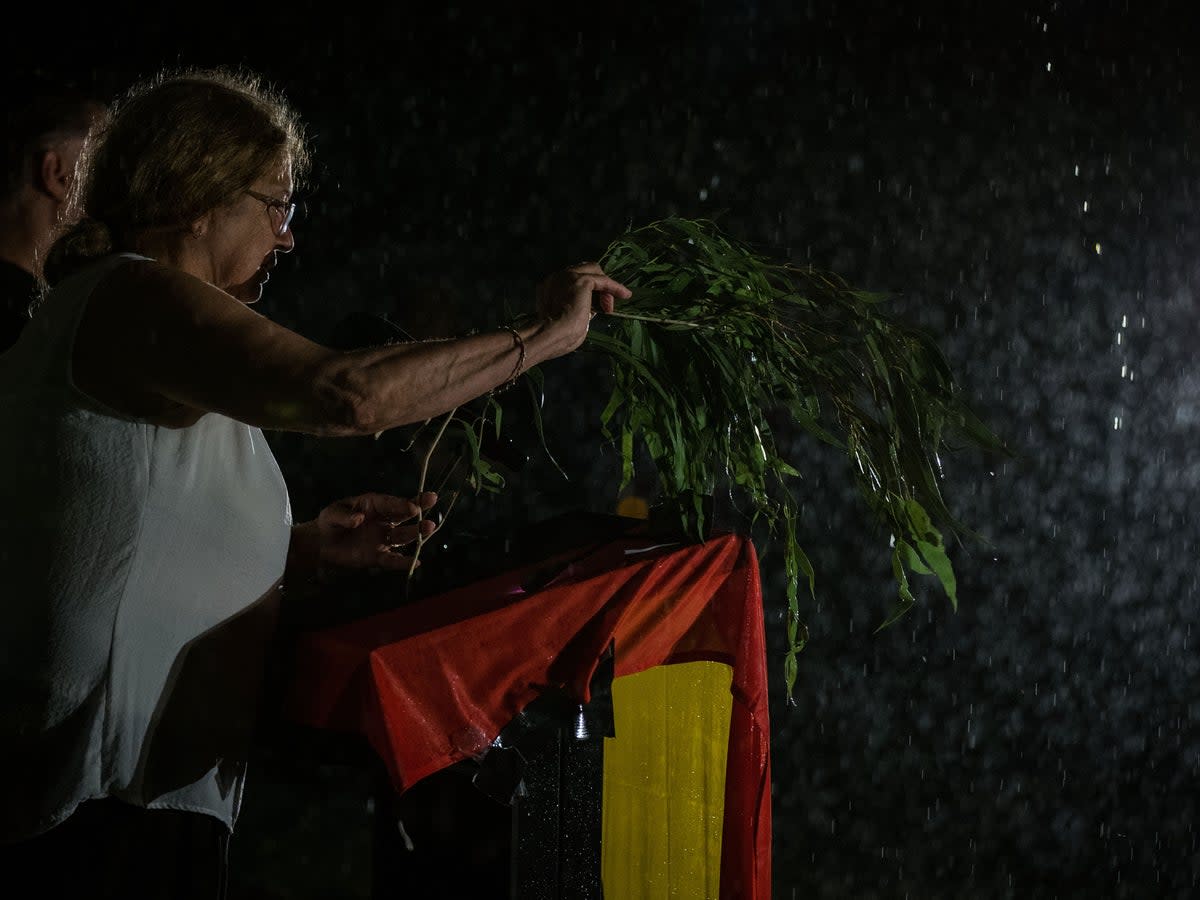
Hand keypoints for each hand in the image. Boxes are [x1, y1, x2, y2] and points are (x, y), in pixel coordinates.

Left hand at [315, 491, 437, 570]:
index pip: (390, 503)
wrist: (321, 545)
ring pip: (403, 536)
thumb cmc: (329, 523)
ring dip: (416, 532)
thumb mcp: (332, 514)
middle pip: (403, 515)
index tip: (413, 507)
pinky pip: (391, 559)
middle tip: (432, 500)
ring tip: (430, 527)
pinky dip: (403, 563)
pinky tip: (416, 562)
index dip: (402, 504)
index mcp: (373, 505)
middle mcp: (383, 521)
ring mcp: (382, 538)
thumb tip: (358, 520)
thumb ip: (344, 516)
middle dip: (417, 508)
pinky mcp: (377, 556)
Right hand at [535, 262, 630, 353]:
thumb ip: (575, 309)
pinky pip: (603, 280)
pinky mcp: (581, 280)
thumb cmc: (556, 336)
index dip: (586, 292)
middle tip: (605, 306)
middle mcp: (555, 279)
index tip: (596, 308)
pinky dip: (614, 287)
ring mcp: (566, 277)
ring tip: (609, 307)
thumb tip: (591, 310)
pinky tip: (624, 295)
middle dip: (596, 286)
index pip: (571, 282)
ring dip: (605, 287)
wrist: (550, 335)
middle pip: (582, 271)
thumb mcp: (566, 320)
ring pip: (593, 272)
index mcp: (548, 288)